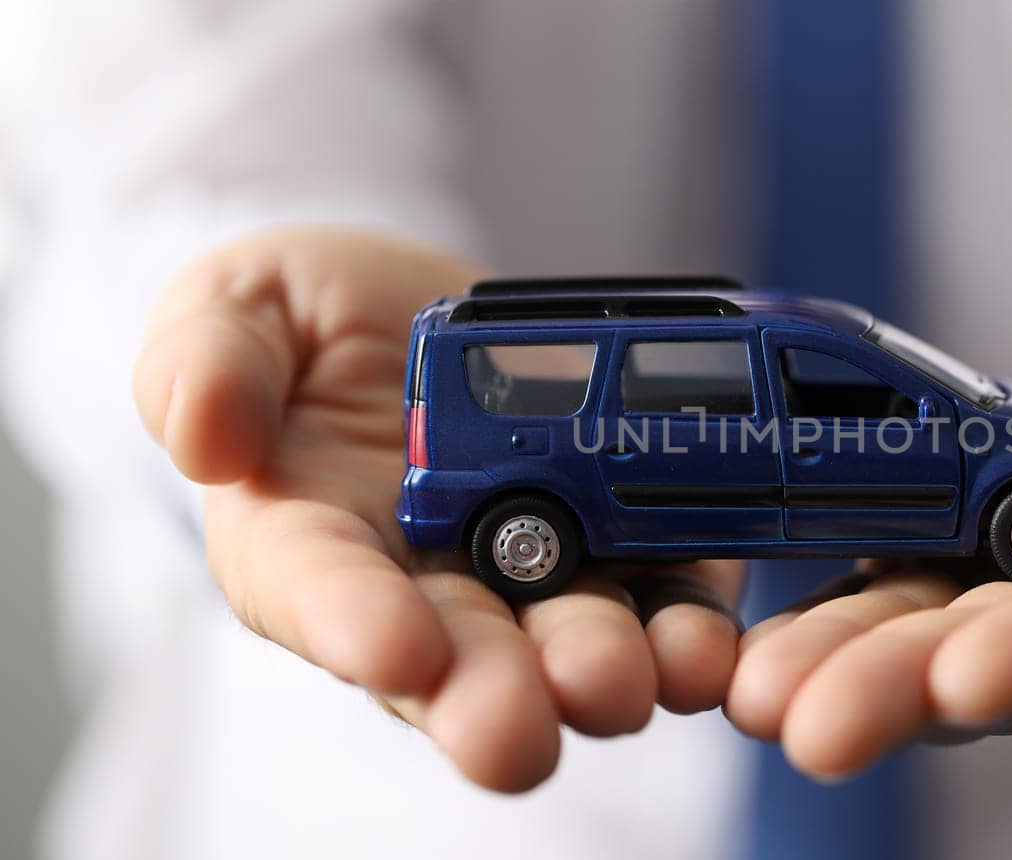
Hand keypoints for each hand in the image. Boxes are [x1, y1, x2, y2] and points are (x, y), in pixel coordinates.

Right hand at [133, 227, 743, 790]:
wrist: (434, 311)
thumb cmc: (313, 321)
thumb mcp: (237, 306)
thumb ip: (206, 360)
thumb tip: (202, 436)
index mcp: (309, 542)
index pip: (319, 593)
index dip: (353, 624)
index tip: (395, 646)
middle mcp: (428, 589)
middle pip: (458, 662)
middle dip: (490, 700)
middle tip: (514, 730)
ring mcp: (541, 576)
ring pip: (572, 649)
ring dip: (602, 673)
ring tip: (626, 677)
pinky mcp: (638, 549)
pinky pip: (670, 602)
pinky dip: (692, 631)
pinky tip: (707, 641)